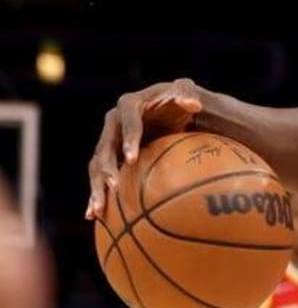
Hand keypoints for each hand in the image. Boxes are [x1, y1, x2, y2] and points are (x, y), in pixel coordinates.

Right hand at [86, 79, 203, 219]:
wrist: (171, 111)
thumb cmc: (181, 100)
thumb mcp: (186, 91)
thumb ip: (188, 94)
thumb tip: (194, 104)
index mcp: (129, 105)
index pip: (126, 121)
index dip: (128, 139)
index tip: (132, 159)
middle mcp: (113, 123)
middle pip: (104, 147)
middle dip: (106, 168)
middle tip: (114, 188)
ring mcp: (108, 141)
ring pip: (97, 165)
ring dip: (96, 187)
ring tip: (98, 209)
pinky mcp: (109, 156)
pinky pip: (100, 177)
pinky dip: (96, 194)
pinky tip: (94, 216)